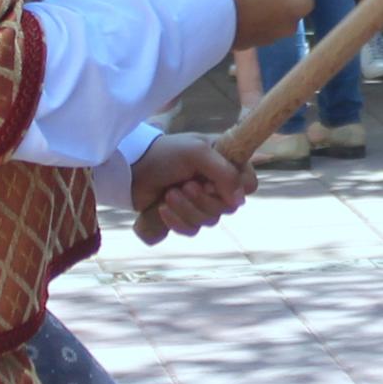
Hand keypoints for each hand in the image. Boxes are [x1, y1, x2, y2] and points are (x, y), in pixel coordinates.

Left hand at [126, 133, 255, 241]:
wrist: (133, 168)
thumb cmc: (166, 153)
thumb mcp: (197, 152)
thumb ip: (224, 172)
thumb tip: (239, 200)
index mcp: (225, 164)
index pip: (249, 184)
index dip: (234, 189)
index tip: (213, 182)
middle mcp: (217, 184)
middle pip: (228, 208)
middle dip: (203, 199)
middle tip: (185, 185)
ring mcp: (202, 202)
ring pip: (210, 221)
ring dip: (187, 209)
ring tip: (169, 194)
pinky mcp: (185, 217)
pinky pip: (192, 230)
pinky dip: (177, 221)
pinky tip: (162, 209)